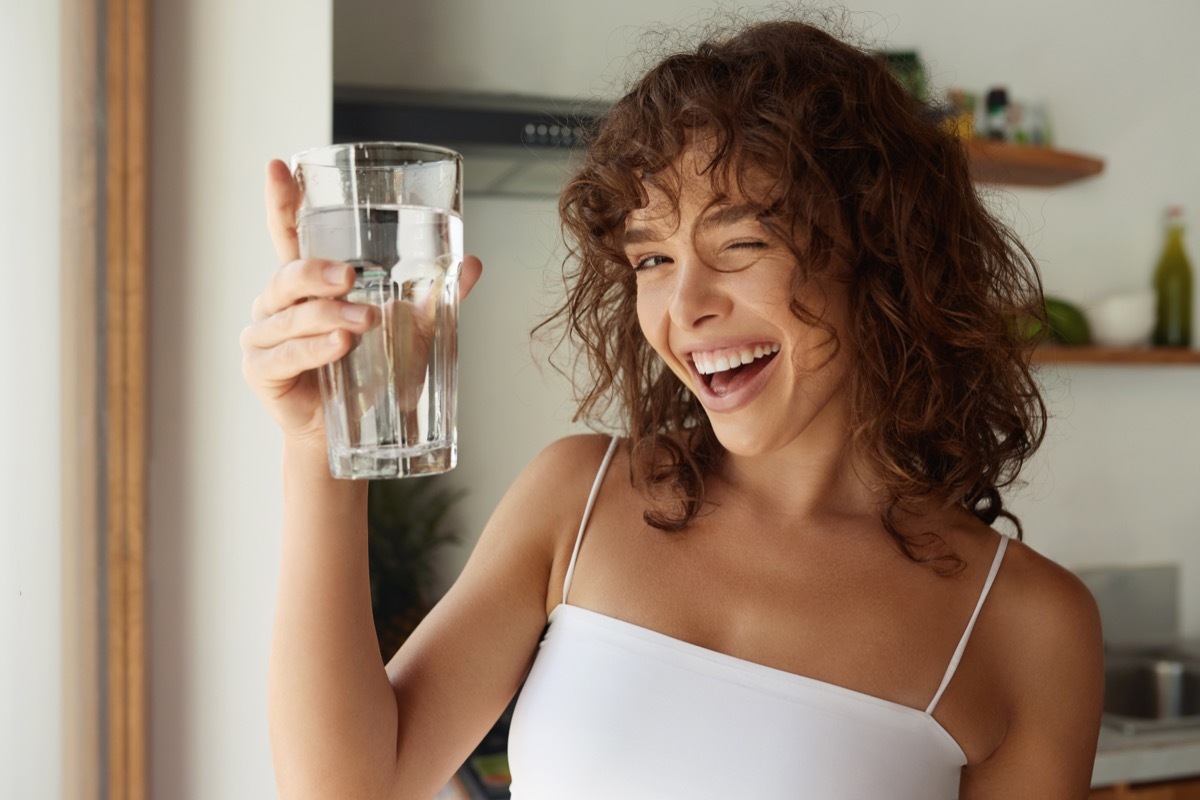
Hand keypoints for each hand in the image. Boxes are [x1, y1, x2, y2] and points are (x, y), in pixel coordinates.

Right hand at [240, 159, 481, 443]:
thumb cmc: (367, 374)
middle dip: (317, 272)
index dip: (282, 200)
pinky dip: (314, 350)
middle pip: (288, 273)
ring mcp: (263, 336)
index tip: (279, 167)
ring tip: (362, 324)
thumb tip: (472, 263)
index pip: (288, 232)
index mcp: (306, 282)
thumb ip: (434, 296)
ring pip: (291, 316)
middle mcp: (276, 303)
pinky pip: (286, 356)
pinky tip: (337, 345)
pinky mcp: (260, 371)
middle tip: (349, 277)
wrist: (343, 435)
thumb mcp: (406, 330)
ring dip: (327, 316)